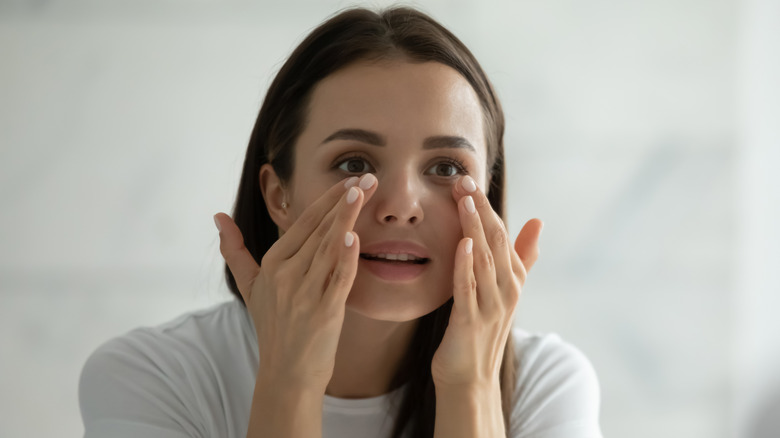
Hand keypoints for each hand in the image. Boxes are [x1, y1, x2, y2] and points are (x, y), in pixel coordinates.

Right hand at [214, 174, 377, 391]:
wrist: (287, 374)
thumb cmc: (273, 327)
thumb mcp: (249, 286)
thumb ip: (234, 250)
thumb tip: (217, 217)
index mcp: (273, 263)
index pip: (304, 223)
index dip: (328, 200)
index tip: (350, 180)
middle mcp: (287, 275)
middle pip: (319, 230)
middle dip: (344, 201)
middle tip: (369, 177)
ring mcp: (305, 293)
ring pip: (328, 248)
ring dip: (346, 219)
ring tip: (363, 193)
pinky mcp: (324, 312)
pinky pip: (337, 280)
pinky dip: (345, 259)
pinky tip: (354, 238)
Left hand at [431, 175, 542, 387]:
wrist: (469, 379)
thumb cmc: (480, 332)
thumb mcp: (503, 290)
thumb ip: (521, 257)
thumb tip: (538, 221)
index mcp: (513, 279)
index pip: (501, 234)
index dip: (486, 206)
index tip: (469, 180)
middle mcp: (506, 290)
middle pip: (494, 241)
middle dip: (480, 209)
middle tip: (463, 180)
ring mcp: (491, 306)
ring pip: (483, 259)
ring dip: (473, 228)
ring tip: (464, 200)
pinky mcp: (470, 322)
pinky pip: (468, 288)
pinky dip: (466, 264)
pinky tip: (461, 243)